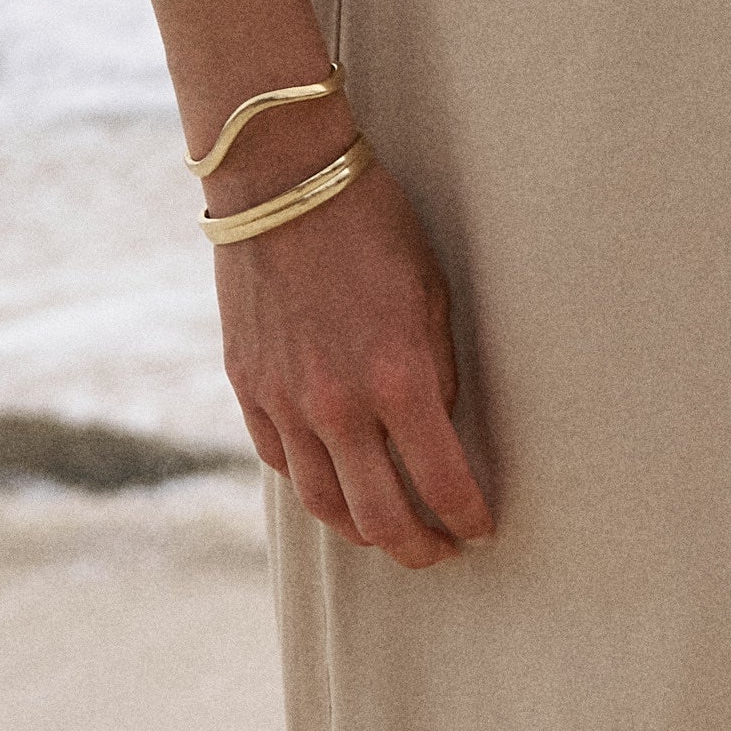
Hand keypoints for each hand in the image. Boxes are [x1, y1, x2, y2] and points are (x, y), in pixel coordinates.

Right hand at [219, 155, 494, 566]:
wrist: (283, 180)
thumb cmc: (372, 225)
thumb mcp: (430, 295)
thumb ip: (434, 373)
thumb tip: (435, 432)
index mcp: (399, 378)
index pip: (444, 483)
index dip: (469, 518)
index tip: (482, 529)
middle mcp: (338, 404)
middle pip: (380, 518)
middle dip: (420, 548)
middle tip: (442, 550)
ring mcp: (285, 402)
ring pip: (324, 505)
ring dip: (363, 531)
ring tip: (390, 531)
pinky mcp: (248, 388)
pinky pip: (282, 463)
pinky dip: (314, 484)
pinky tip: (337, 483)